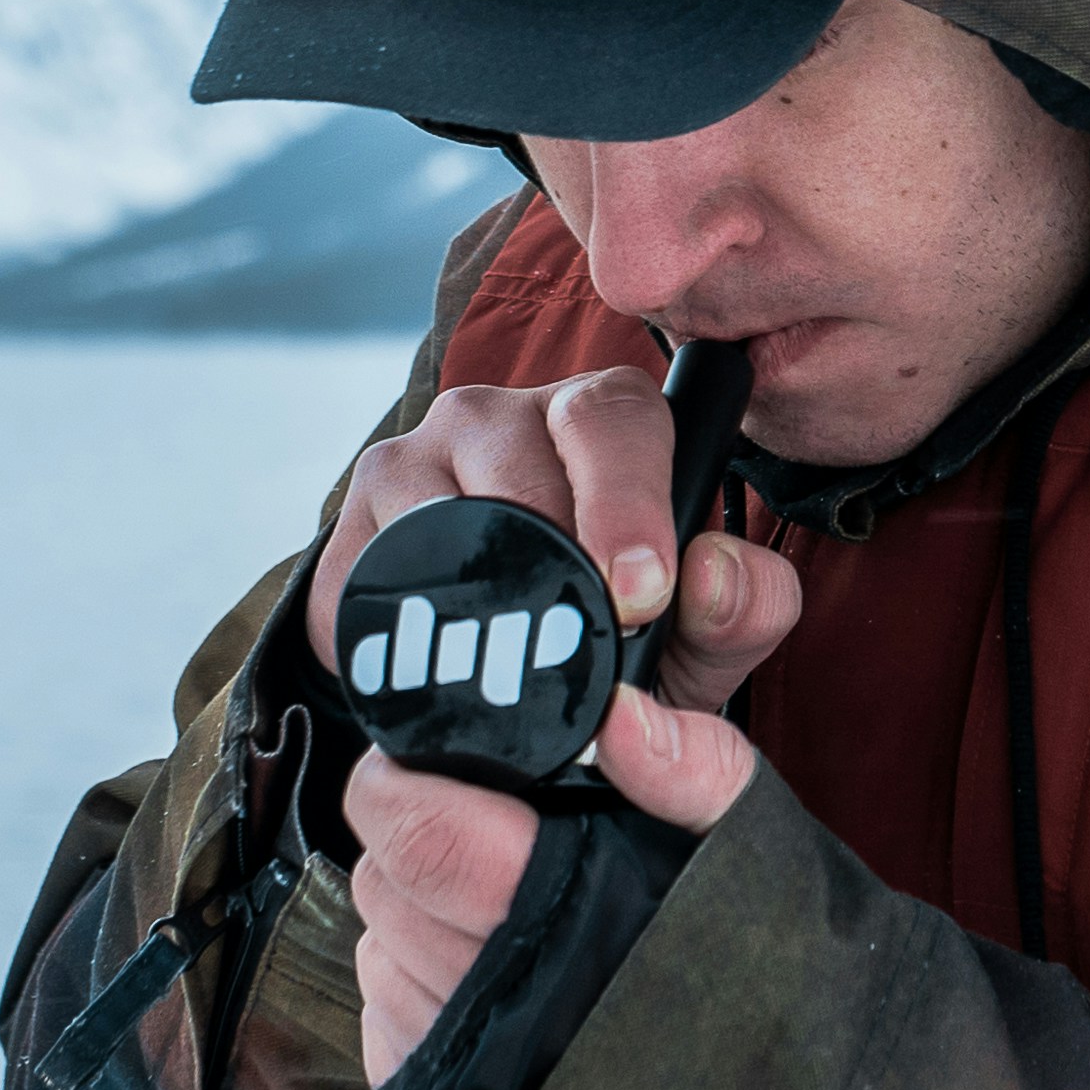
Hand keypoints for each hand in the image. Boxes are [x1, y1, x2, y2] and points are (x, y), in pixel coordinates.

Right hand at [321, 371, 802, 1087]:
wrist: (507, 671)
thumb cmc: (620, 631)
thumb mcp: (695, 636)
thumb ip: (738, 608)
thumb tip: (716, 572)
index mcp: (599, 419)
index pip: (612, 417)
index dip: (628, 499)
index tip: (639, 592)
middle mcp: (497, 418)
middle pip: (513, 448)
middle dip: (552, 550)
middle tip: (582, 641)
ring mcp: (412, 461)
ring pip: (427, 501)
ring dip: (469, 588)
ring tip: (508, 664)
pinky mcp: (350, 524)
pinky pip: (360, 569)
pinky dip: (395, 630)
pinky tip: (433, 671)